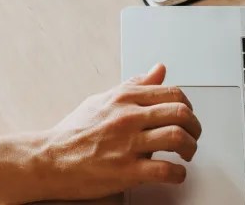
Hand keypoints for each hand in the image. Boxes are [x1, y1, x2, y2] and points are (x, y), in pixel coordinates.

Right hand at [32, 64, 201, 200]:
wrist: (49, 159)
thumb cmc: (73, 132)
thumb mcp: (103, 99)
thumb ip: (134, 85)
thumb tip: (158, 70)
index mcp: (124, 98)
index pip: (172, 93)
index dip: (187, 106)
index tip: (186, 116)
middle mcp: (128, 117)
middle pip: (180, 113)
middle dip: (195, 126)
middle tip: (193, 136)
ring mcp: (127, 144)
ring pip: (177, 137)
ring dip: (190, 148)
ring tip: (186, 154)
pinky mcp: (126, 171)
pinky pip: (165, 170)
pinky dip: (178, 174)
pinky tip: (176, 174)